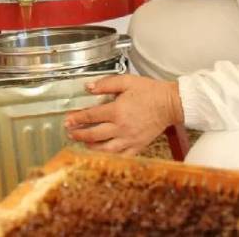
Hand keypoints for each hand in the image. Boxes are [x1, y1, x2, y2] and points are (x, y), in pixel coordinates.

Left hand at [63, 74, 183, 155]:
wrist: (170, 104)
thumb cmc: (150, 92)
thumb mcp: (127, 81)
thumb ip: (106, 84)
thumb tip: (89, 87)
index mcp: (117, 111)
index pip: (91, 116)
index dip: (77, 118)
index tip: (68, 120)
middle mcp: (121, 127)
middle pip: (94, 135)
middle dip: (79, 134)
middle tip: (70, 133)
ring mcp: (129, 139)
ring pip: (105, 149)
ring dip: (90, 147)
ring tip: (83, 143)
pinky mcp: (138, 146)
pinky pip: (121, 156)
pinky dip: (109, 157)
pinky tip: (102, 154)